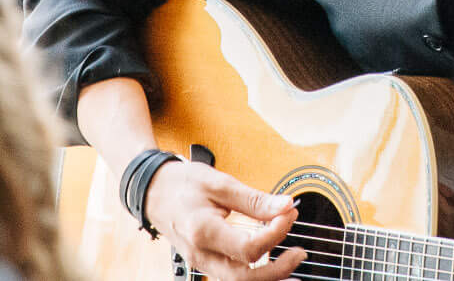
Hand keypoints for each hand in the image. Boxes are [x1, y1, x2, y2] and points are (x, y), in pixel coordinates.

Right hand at [142, 161, 303, 280]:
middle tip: (300, 251)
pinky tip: (272, 263)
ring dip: (269, 275)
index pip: (248, 249)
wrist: (153, 192)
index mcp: (203, 231)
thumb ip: (254, 199)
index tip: (288, 213)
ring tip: (292, 258)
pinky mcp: (205, 263)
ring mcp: (201, 263)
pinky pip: (232, 277)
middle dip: (278, 269)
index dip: (275, 234)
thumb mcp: (219, 183)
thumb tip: (285, 206)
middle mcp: (201, 254)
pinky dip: (255, 273)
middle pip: (244, 278)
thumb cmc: (182, 184)